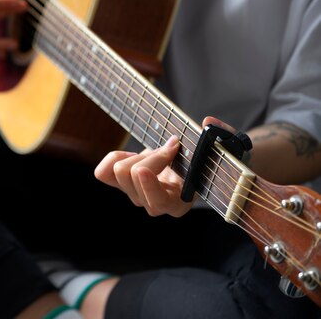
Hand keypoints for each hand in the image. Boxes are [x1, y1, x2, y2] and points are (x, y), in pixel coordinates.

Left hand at [94, 116, 235, 217]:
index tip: (167, 152)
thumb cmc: (211, 158)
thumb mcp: (225, 148)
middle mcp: (154, 205)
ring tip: (155, 152)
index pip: (156, 202)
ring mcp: (136, 195)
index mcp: (178, 204)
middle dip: (151, 153)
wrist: (192, 164)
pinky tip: (135, 155)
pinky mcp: (121, 184)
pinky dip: (117, 157)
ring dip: (137, 154)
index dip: (151, 181)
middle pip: (133, 174)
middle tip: (170, 148)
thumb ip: (224, 136)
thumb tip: (209, 122)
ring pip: (118, 170)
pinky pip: (103, 172)